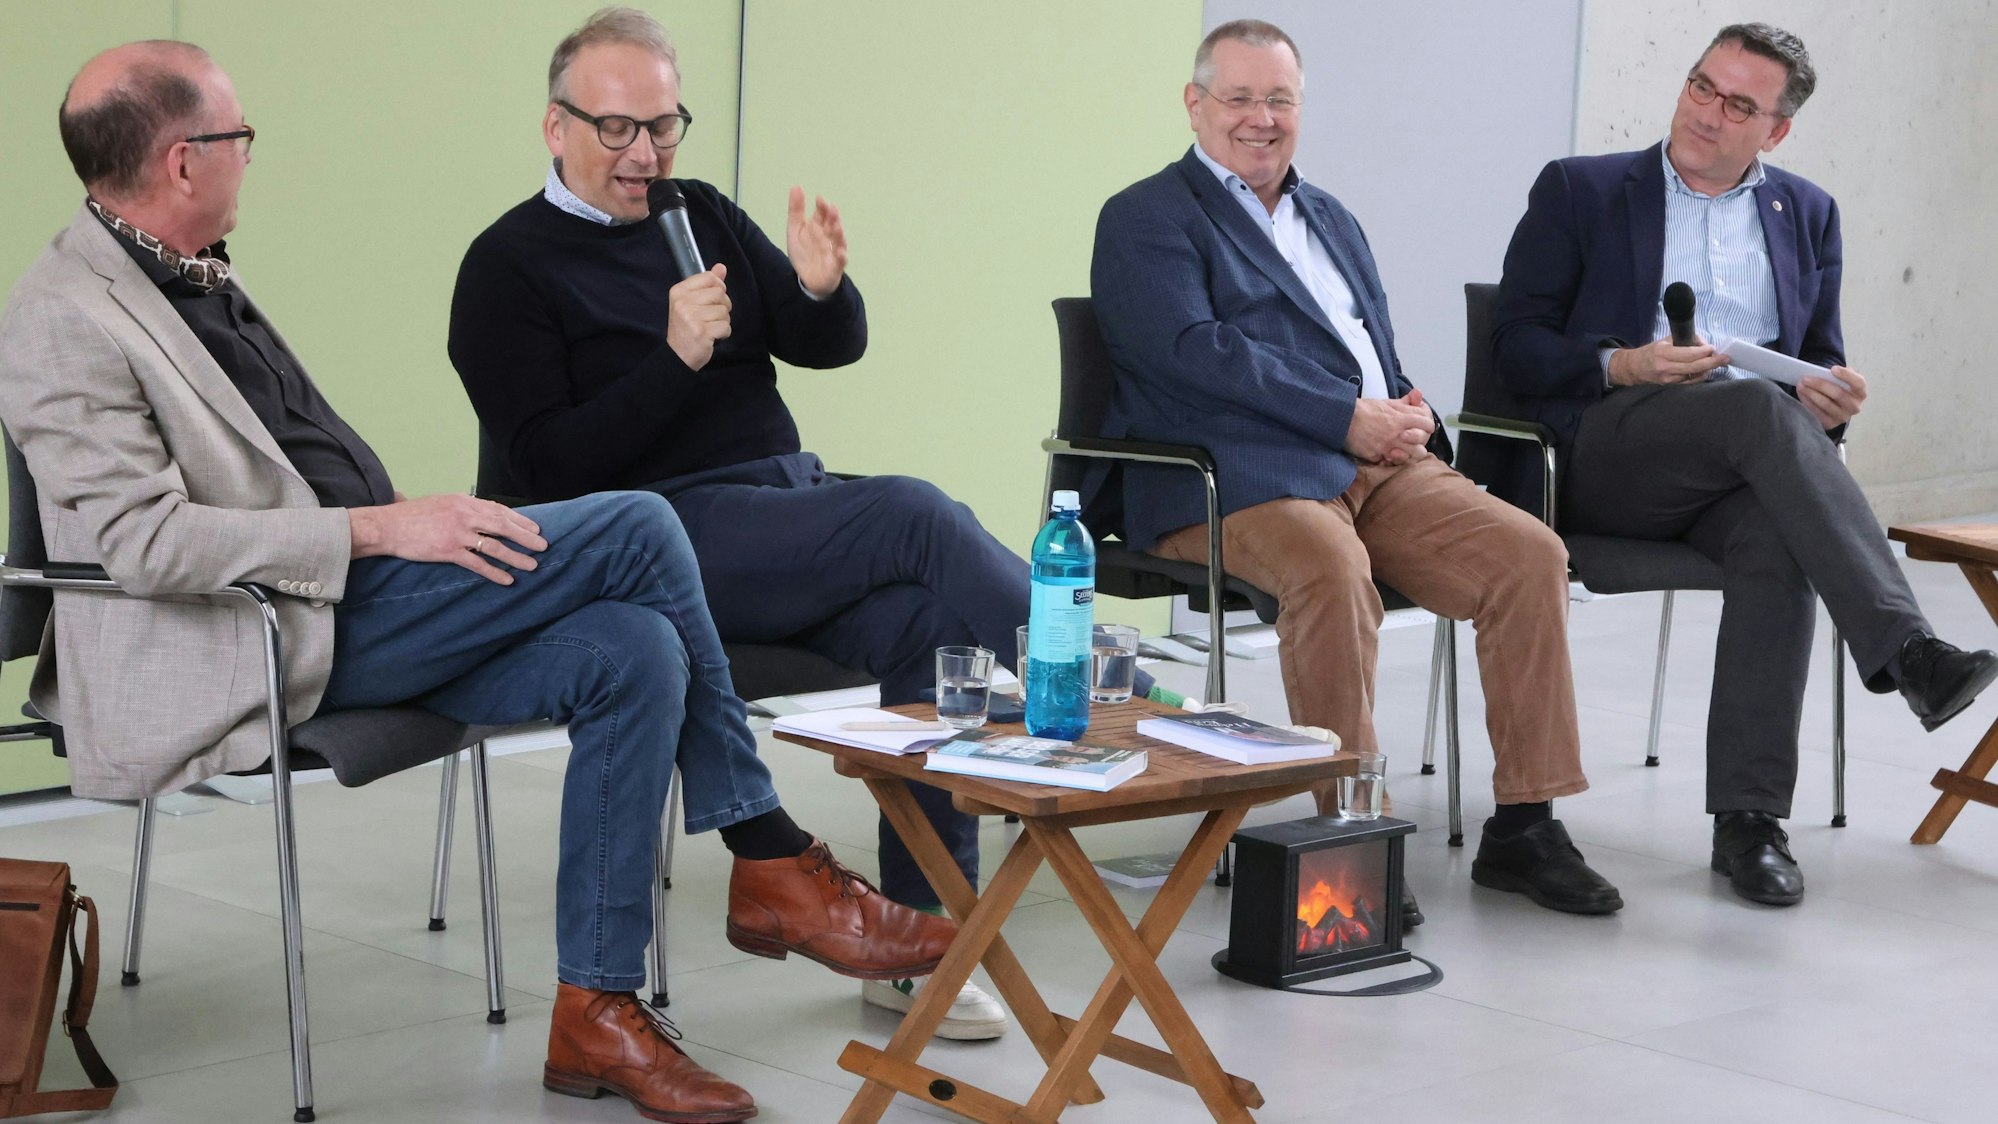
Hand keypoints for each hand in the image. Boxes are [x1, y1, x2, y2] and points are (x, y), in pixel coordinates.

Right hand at [349, 494, 546, 584]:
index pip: (499, 510)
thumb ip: (462, 507)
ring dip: (516, 557)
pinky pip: (478, 563)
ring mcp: (458, 533)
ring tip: (532, 565)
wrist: (388, 526)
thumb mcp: (441, 502)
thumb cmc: (412, 515)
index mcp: (464, 502)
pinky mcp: (449, 551)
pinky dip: (495, 572)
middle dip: (526, 536)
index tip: (535, 527)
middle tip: (543, 545)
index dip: (520, 520)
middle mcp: (465, 515)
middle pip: (503, 525)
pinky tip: (507, 580)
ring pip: (495, 546)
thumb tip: (482, 513)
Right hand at [666, 263, 730, 370]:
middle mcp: (683, 302)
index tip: (711, 300)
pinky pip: (726, 326)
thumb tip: (721, 267)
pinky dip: (724, 333)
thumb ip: (707, 284)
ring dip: (723, 321)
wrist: (677, 355)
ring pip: (724, 311)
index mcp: (679, 291)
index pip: (710, 278)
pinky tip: (712, 336)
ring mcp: (692, 317)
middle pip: (720, 294)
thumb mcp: (692, 302)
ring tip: (710, 327)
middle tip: (711, 317)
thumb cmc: (686, 327)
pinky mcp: (702, 332)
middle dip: (722, 306)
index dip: (718, 289)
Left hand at [786, 185, 846, 297]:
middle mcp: (828, 237)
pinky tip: (841, 252)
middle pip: (832, 225)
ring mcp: (833, 251)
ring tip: (837, 226)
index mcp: (818, 227)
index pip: (822, 214)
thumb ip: (796, 210)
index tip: (819, 199)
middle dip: (833, 218)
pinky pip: (840, 262)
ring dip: (839, 233)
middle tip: (831, 209)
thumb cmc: (804, 253)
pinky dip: (842, 257)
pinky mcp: (835, 267)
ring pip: (839, 241)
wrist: (807, 279)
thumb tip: (796, 186)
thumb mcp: (795, 230)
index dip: (822, 207)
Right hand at [1345, 389, 1435, 464]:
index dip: (1427, 424)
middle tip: (1414, 440)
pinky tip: (1388, 454)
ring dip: (1408, 453)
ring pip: (1409, 457)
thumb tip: (1417, 395)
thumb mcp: (1386, 402)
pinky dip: (1391, 459)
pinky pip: (1391, 462)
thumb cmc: (1364, 409)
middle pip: (1421, 445)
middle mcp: (1396, 434)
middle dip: (1420, 442)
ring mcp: (1387, 447)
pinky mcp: (1376, 456)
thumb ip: (1404, 403)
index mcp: (1400, 418)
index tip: (1424, 425)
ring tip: (1403, 449)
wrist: (1342, 419)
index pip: (1426, 423)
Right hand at [1608, 336, 1730, 385]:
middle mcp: (1666, 367)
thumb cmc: (1651, 352)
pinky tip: (1705, 371)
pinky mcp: (1670, 387)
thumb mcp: (1665, 341)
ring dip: (1708, 369)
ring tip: (1716, 363)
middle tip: (1725, 358)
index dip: (1705, 351)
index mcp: (1664, 353)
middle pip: (1696, 366)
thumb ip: (1684, 341)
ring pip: (1695, 376)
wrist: (1633, 368)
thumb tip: (1703, 343)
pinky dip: (1700, 376)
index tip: (1712, 348)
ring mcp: (1668, 379)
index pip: (1690, 353)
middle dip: (1713, 362)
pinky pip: (1690, 383)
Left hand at [1798, 365, 1866, 428]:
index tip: (1832, 369)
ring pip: (1826, 404)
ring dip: (1811, 393)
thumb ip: (1840, 374)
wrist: (1837, 406)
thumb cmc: (1840, 388)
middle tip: (1805, 378)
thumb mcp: (1844, 380)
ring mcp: (1843, 417)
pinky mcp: (1830, 423)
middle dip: (1820, 385)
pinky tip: (1801, 393)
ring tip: (1800, 385)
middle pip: (1838, 394)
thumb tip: (1825, 372)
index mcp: (1860, 392)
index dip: (1846, 375)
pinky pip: (1817, 412)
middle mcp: (1854, 406)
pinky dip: (1807, 402)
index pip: (1858, 383)